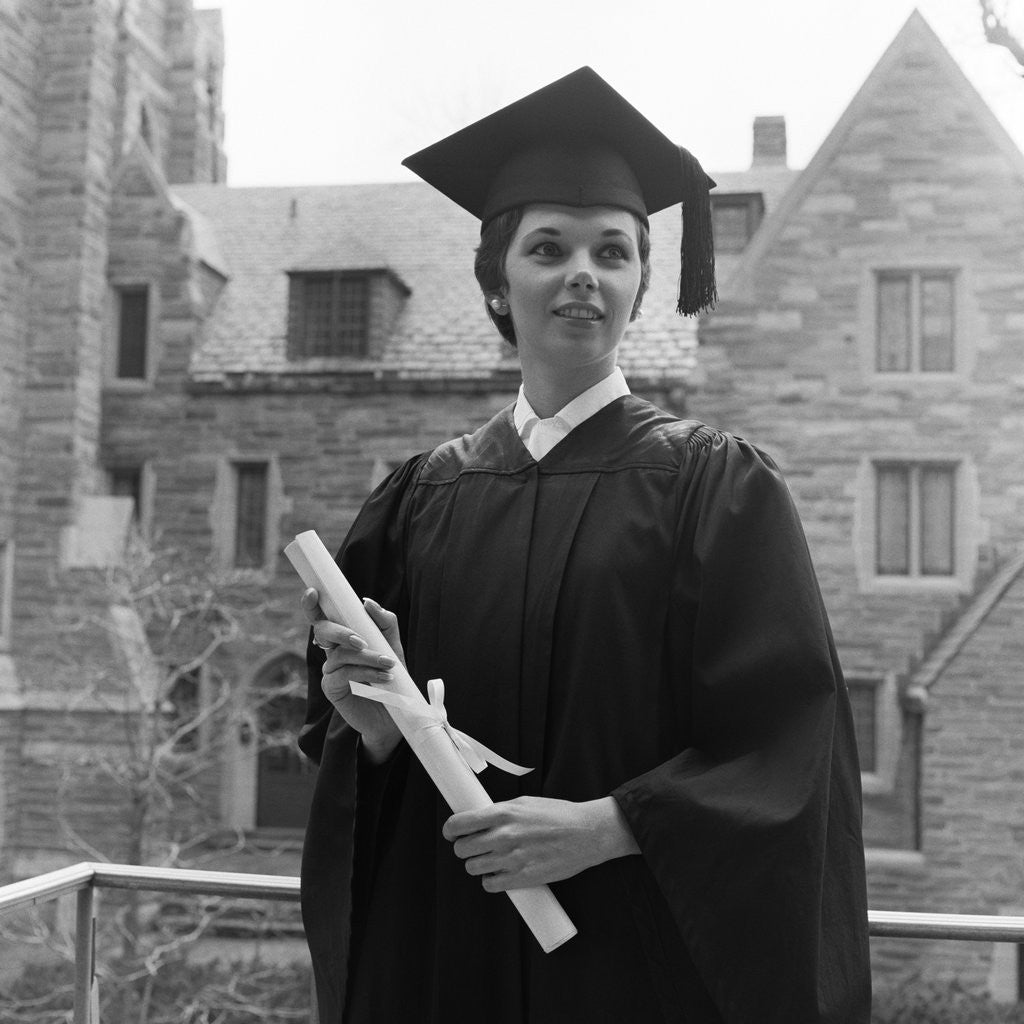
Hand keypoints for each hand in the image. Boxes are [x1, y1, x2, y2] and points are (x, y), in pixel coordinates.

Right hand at [300, 588, 403, 762]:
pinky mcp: (331, 688)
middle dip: (341, 632)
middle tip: (361, 640)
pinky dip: (366, 672)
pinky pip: (343, 674)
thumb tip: (367, 602)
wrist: (395, 715)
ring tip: (389, 664)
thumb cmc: (393, 677)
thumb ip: (384, 623)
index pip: (324, 616)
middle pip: (323, 631)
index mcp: (344, 637)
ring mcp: (330, 669)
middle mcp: (332, 651)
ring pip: (340, 654)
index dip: (313, 604)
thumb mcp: (393, 646)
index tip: (313, 592)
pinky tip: (384, 678)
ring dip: (366, 657)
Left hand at [442, 796, 638, 891]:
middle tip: (474, 846)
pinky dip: (491, 880)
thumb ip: (500, 812)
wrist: (586, 834)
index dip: (451, 830)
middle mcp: (504, 836)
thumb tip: (478, 819)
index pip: (459, 824)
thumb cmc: (558, 815)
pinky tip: (500, 873)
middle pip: (462, 849)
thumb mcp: (525, 802)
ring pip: (473, 868)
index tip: (452, 833)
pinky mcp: (522, 878)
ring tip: (490, 859)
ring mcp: (512, 859)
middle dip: (464, 848)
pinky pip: (490, 884)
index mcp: (503, 813)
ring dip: (478, 865)